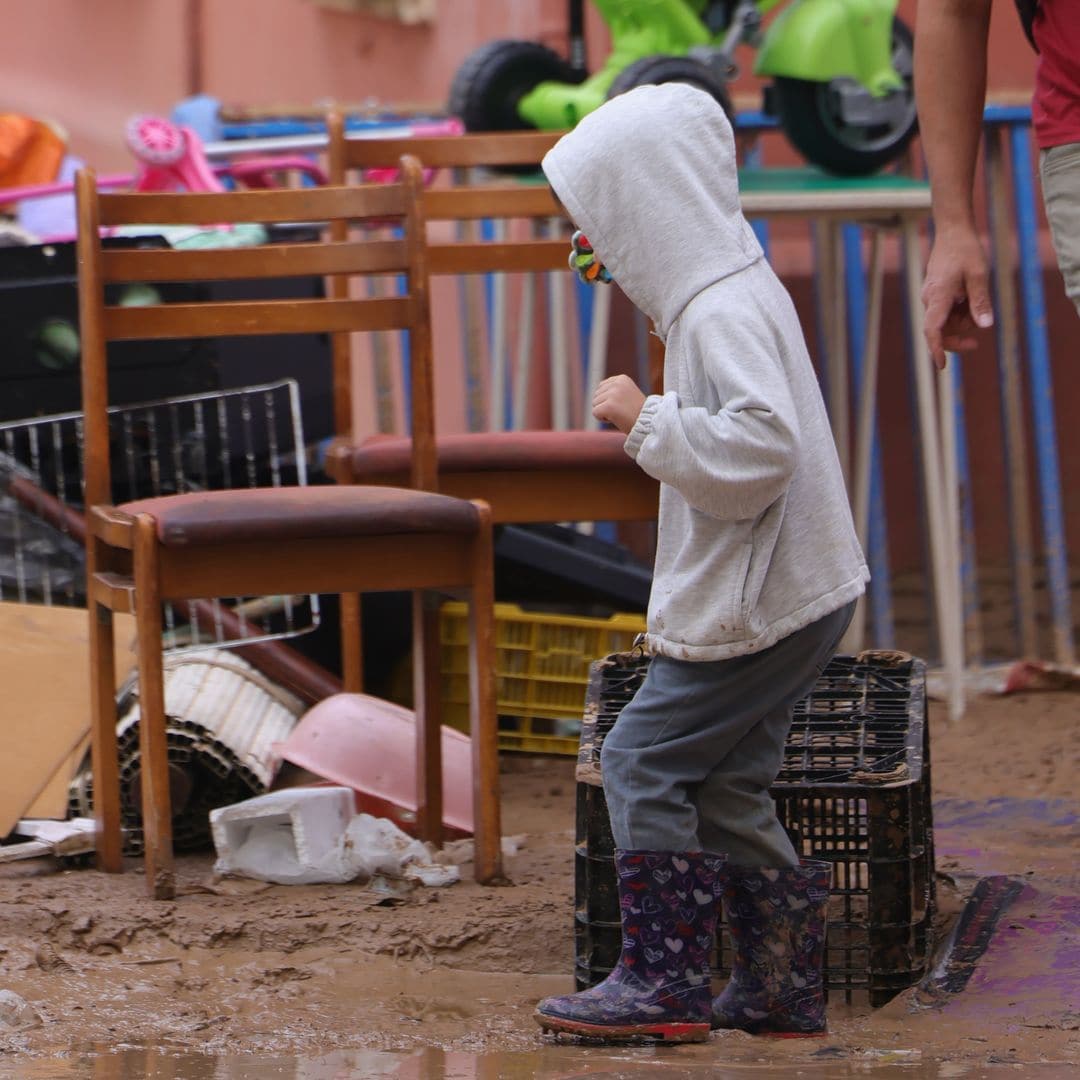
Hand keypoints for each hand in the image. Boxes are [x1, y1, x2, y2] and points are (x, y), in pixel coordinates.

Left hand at [592, 374, 645, 434]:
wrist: (649, 424)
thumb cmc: (637, 412)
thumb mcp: (627, 394)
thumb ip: (614, 390)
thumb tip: (596, 392)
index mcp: (622, 378)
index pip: (601, 387)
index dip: (609, 399)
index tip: (623, 404)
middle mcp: (617, 383)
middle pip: (596, 395)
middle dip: (605, 405)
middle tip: (622, 410)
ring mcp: (613, 394)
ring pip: (595, 404)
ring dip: (604, 412)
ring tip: (620, 414)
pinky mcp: (609, 406)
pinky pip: (595, 413)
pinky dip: (602, 419)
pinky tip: (615, 419)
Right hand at [921, 227, 993, 369]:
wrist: (952, 232)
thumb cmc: (965, 250)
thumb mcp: (979, 275)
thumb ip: (981, 302)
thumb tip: (985, 326)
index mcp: (938, 296)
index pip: (933, 329)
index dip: (937, 349)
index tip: (941, 366)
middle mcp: (930, 300)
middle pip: (938, 332)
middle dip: (956, 339)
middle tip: (976, 343)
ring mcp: (931, 298)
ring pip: (944, 324)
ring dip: (962, 323)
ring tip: (978, 305)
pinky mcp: (935, 296)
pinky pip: (946, 314)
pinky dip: (959, 314)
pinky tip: (969, 301)